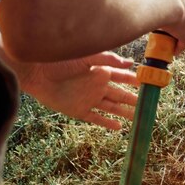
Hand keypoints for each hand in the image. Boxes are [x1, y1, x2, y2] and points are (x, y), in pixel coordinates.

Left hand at [16, 52, 139, 129]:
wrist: (37, 72)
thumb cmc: (62, 59)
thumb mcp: (88, 56)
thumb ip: (109, 59)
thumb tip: (130, 63)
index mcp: (101, 71)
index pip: (123, 77)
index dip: (135, 81)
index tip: (147, 84)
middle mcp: (97, 86)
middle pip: (120, 94)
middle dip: (133, 99)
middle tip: (147, 104)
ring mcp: (89, 99)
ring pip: (112, 108)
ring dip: (124, 112)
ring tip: (137, 117)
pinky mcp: (78, 110)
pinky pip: (96, 118)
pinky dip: (107, 123)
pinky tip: (119, 127)